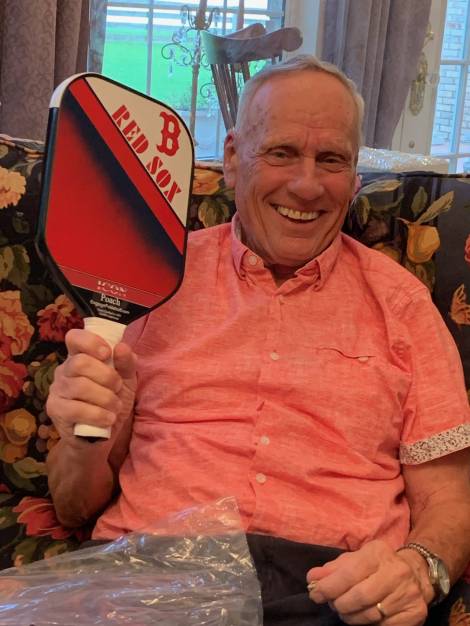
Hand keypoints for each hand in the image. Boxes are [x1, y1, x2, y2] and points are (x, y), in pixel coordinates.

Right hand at [46, 328, 136, 442]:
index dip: (91, 342)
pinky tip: (108, 419)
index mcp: (79, 357)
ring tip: (115, 406)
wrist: (100, 436)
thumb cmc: (112, 402)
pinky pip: (76, 409)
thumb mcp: (126, 381)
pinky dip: (98, 414)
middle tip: (116, 388)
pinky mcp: (55, 410)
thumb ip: (127, 363)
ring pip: (80, 386)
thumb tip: (122, 347)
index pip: (74, 337)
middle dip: (106, 376)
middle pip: (79, 362)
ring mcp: (57, 390)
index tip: (107, 353)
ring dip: (105, 398)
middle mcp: (64, 370)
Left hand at [307, 540, 432, 624]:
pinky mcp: (416, 613)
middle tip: (333, 605)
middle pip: (359, 596)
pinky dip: (368, 625)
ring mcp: (408, 594)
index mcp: (378, 553)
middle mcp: (396, 572)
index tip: (315, 594)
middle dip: (340, 604)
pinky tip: (363, 617)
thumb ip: (332, 569)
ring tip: (345, 612)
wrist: (415, 573)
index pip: (349, 573)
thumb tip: (312, 578)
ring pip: (371, 615)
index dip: (329, 587)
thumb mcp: (355, 559)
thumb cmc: (378, 565)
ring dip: (351, 617)